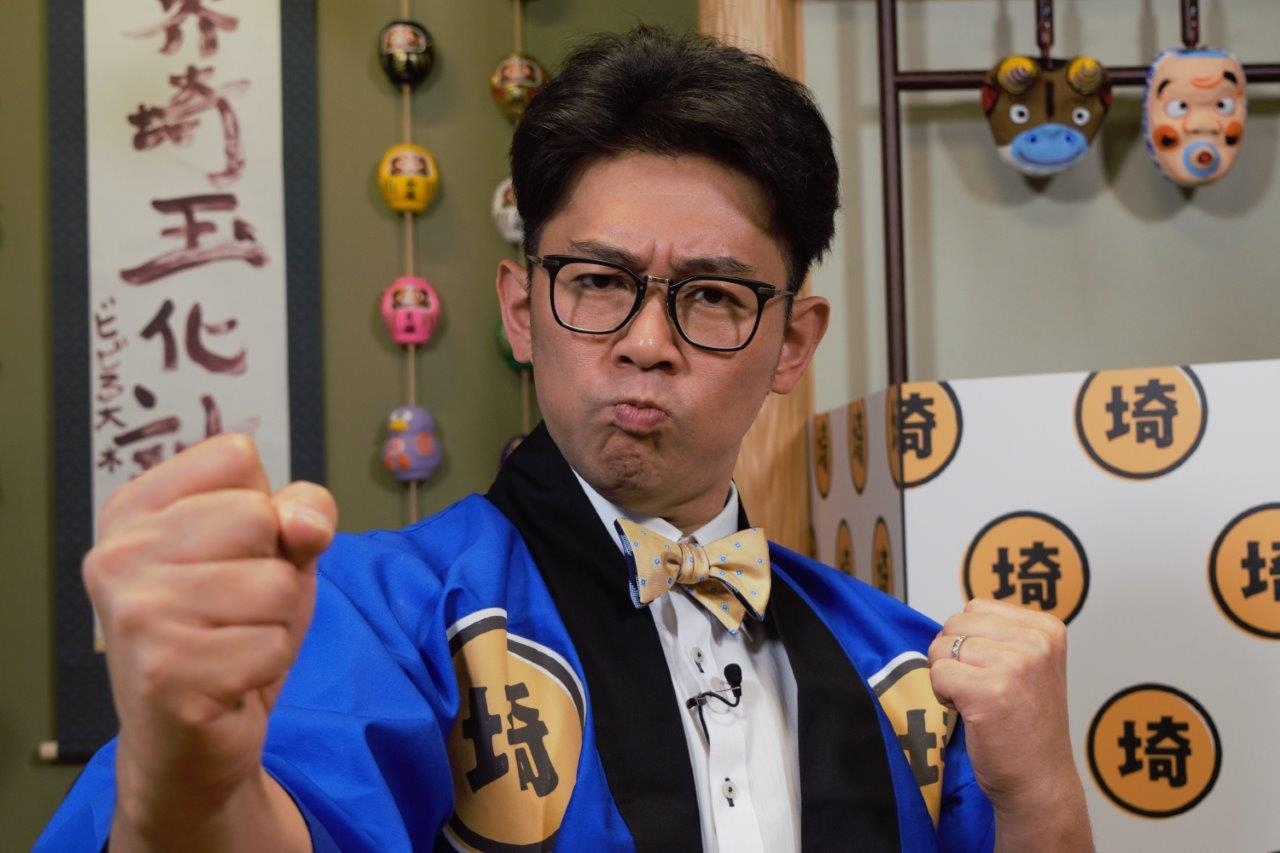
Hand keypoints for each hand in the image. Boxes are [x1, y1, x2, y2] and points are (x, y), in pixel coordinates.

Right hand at [82, 434, 334, 842]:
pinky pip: (273, 643)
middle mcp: (120, 554)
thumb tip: (304, 522)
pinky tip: (229, 677)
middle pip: (260, 516)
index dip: (264, 506)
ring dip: (277, 621)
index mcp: (134, 508)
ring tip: (232, 643)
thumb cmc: (233, 630)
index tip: (233, 552)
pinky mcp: (166, 672)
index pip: (235, 456)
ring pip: (275, 583)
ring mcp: (137, 613)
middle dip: (275, 567)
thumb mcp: (279, 551)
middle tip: (234, 609)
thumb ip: (304, 512)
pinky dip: (270, 662)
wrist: (192, 740)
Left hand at [928, 598, 1090, 849]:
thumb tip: (951, 619)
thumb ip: (1000, 634)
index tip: (996, 673)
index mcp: (1047, 628)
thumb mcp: (1029, 665)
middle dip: (954, 657)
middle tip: (983, 690)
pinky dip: (942, 696)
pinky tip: (971, 714)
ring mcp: (1015, 665)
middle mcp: (1036, 642)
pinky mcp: (990, 692)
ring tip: (979, 703)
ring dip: (948, 677)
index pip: (975, 607)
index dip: (970, 642)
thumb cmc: (1025, 725)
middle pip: (954, 624)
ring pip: (941, 648)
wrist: (1039, 781)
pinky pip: (937, 674)